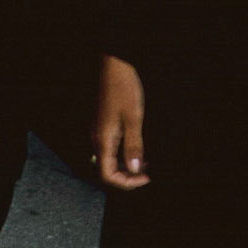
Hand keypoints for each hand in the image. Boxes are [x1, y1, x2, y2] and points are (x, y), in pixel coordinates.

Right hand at [93, 55, 149, 190]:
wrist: (115, 65)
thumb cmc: (123, 88)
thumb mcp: (134, 119)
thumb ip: (134, 146)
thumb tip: (135, 170)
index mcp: (103, 140)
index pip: (108, 175)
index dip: (127, 182)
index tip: (146, 177)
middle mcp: (98, 138)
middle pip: (108, 170)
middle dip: (128, 176)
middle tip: (149, 173)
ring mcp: (101, 131)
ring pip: (110, 159)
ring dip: (127, 165)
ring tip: (147, 162)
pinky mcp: (105, 124)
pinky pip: (112, 148)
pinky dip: (125, 154)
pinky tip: (139, 148)